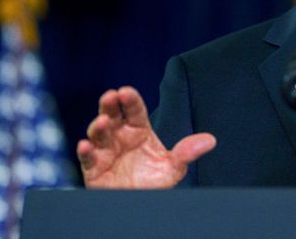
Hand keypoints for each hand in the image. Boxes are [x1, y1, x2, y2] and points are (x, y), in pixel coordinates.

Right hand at [77, 86, 215, 188]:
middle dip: (109, 105)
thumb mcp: (173, 167)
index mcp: (139, 131)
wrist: (139, 204)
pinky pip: (87, 159)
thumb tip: (210, 140)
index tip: (126, 91)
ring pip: (98, 134)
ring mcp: (106, 152)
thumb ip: (187, 153)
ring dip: (98, 126)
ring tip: (102, 122)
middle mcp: (120, 137)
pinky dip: (85, 151)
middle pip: (112, 116)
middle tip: (111, 96)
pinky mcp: (94, 169)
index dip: (130, 100)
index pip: (134, 111)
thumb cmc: (154, 181)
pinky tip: (86, 145)